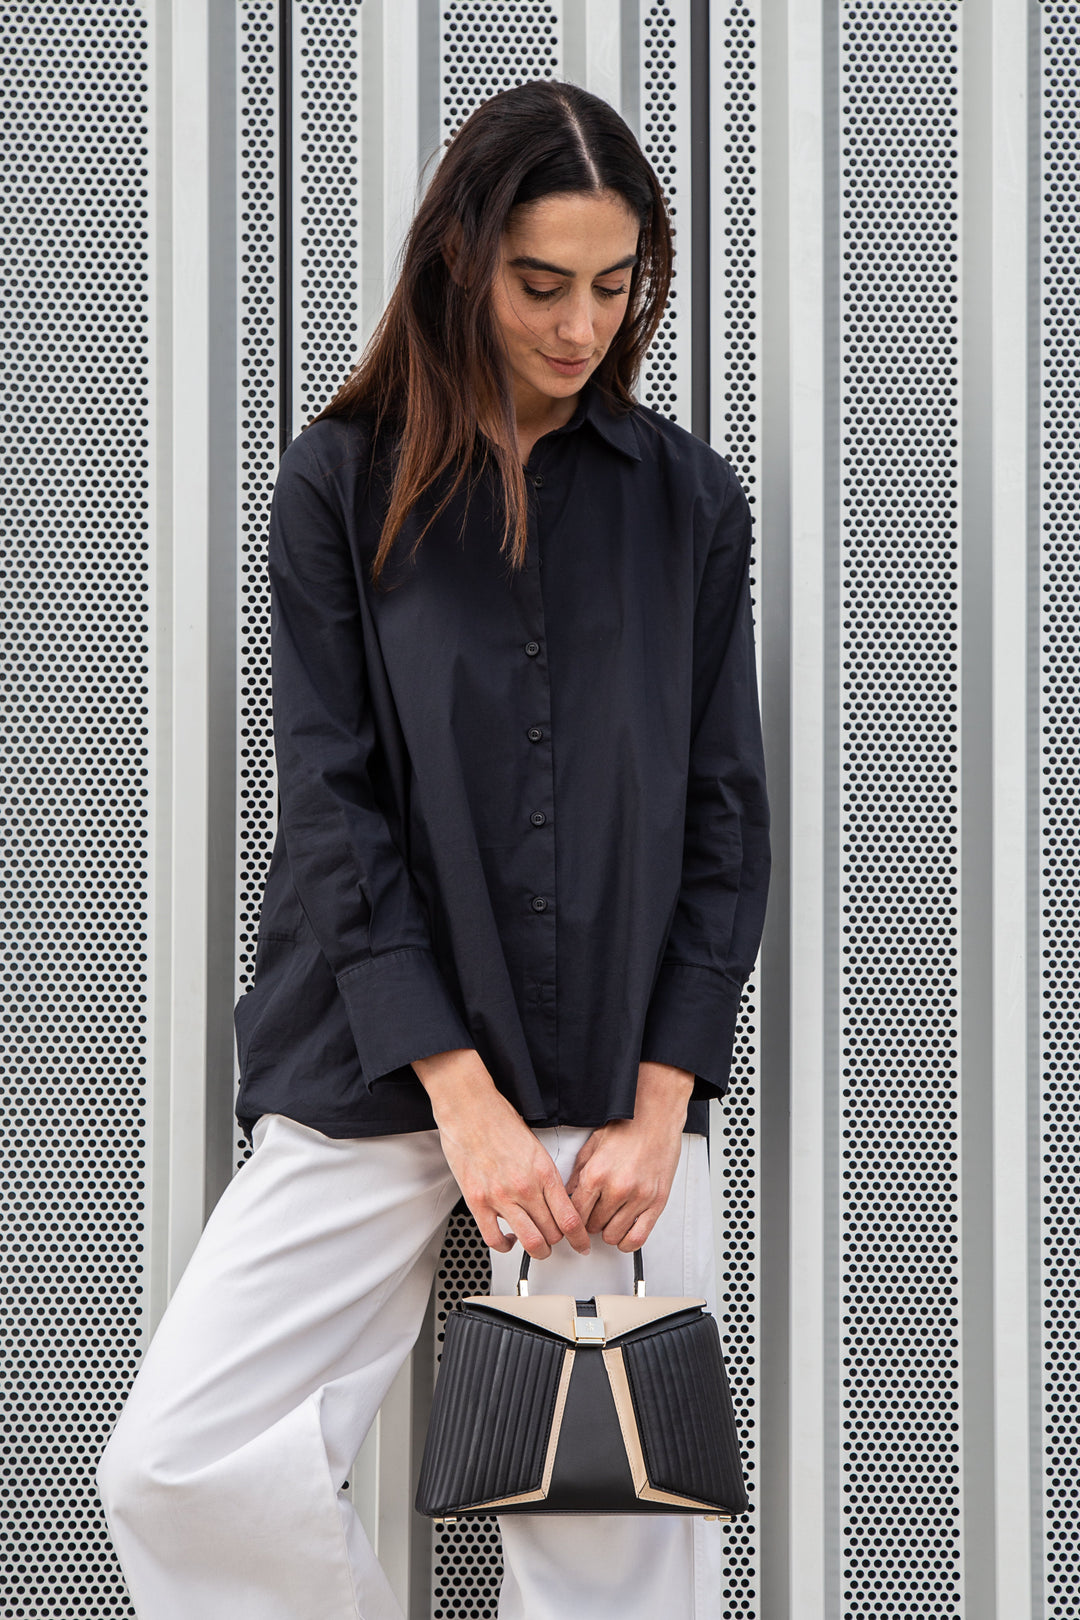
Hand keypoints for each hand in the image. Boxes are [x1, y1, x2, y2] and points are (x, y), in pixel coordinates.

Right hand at [412, 1048, 589, 1260]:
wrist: (470, 1108)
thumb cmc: (500, 1121)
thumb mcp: (535, 1147)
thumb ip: (545, 1176)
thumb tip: (554, 1202)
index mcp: (544, 1172)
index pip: (570, 1218)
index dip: (580, 1239)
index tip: (581, 1245)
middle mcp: (525, 1187)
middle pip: (552, 1234)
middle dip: (557, 1242)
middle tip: (555, 1239)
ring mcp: (500, 1196)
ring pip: (529, 1241)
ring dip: (537, 1250)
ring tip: (536, 1246)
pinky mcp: (477, 1201)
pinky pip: (494, 1239)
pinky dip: (505, 1246)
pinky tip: (508, 1239)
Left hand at [563, 1061, 694, 1251]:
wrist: (656, 1117)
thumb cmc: (627, 1127)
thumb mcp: (592, 1145)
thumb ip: (577, 1173)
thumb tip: (567, 1194)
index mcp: (596, 1174)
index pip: (575, 1214)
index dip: (570, 1220)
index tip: (571, 1220)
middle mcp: (617, 1188)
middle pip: (592, 1226)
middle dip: (589, 1222)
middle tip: (592, 1213)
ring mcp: (638, 1197)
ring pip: (613, 1235)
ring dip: (607, 1231)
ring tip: (608, 1219)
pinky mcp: (656, 1203)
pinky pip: (638, 1237)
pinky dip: (627, 1242)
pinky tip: (624, 1233)